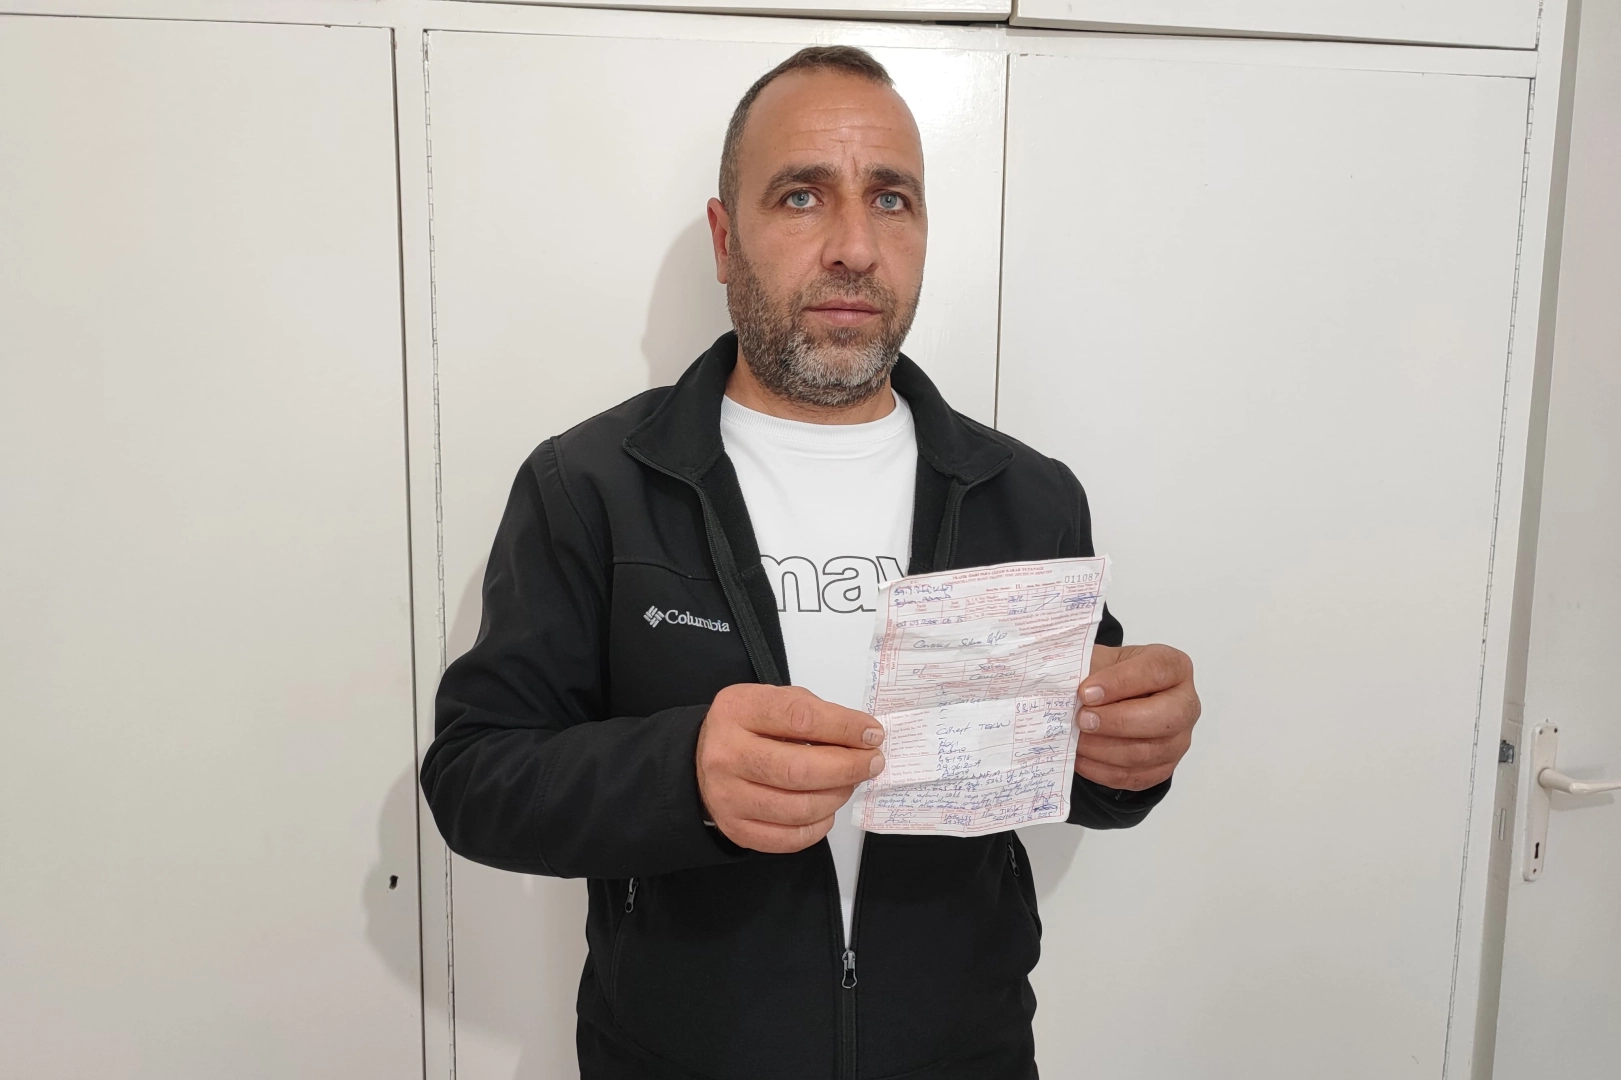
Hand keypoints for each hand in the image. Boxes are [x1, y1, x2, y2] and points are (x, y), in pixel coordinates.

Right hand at [696, 684, 885, 853]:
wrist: (702, 759)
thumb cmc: (747, 728)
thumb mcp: (774, 701)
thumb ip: (816, 714)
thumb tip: (863, 737)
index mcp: (738, 711)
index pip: (801, 718)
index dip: (844, 728)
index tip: (872, 734)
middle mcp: (727, 754)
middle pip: (799, 769)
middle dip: (847, 768)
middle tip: (872, 763)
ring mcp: (728, 796)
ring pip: (799, 808)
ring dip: (837, 796)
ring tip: (847, 783)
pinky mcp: (737, 829)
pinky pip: (790, 838)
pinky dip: (819, 826)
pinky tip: (825, 808)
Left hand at [1074, 644, 1198, 790]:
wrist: (1110, 700)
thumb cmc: (1108, 676)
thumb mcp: (1099, 660)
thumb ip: (1087, 669)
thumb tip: (1063, 688)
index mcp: (1173, 667)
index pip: (1156, 672)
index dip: (1120, 683)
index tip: (1086, 692)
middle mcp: (1185, 704)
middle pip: (1165, 718)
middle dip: (1118, 722)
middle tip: (1082, 720)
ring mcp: (1178, 739)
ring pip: (1148, 753)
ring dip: (1105, 750)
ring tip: (1076, 740)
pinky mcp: (1163, 767)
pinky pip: (1136, 777)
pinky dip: (1103, 771)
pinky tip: (1081, 759)